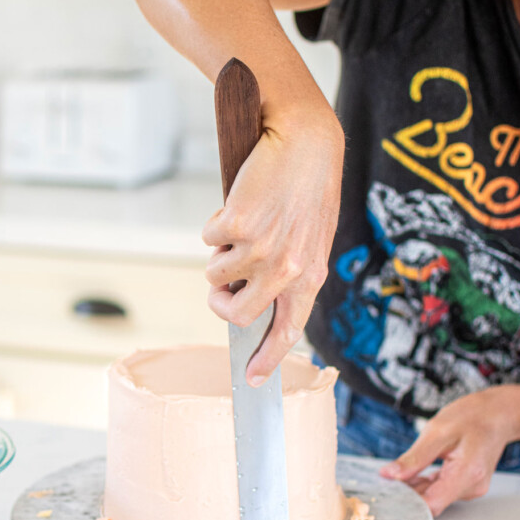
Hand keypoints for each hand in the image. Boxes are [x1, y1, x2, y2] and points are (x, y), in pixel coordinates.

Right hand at [202, 116, 342, 385]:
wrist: (304, 139)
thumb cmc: (307, 186)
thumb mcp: (311, 237)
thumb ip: (290, 272)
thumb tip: (252, 298)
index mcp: (310, 276)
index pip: (286, 330)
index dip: (267, 358)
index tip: (252, 380)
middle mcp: (286, 269)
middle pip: (238, 312)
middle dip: (220, 301)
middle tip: (220, 285)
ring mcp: (260, 249)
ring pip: (216, 272)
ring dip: (221, 251)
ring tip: (245, 222)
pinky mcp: (237, 225)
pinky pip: (208, 238)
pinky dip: (216, 221)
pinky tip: (240, 201)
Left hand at [380, 386, 519, 515]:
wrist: (497, 413)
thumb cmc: (472, 417)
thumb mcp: (437, 431)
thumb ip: (414, 458)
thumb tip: (390, 475)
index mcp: (467, 474)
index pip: (432, 504)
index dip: (407, 502)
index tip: (388, 493)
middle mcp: (471, 486)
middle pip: (431, 502)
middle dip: (406, 494)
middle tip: (385, 481)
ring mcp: (470, 487)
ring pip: (434, 497)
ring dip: (414, 488)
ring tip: (396, 475)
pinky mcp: (466, 484)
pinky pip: (440, 490)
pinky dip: (424, 484)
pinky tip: (411, 475)